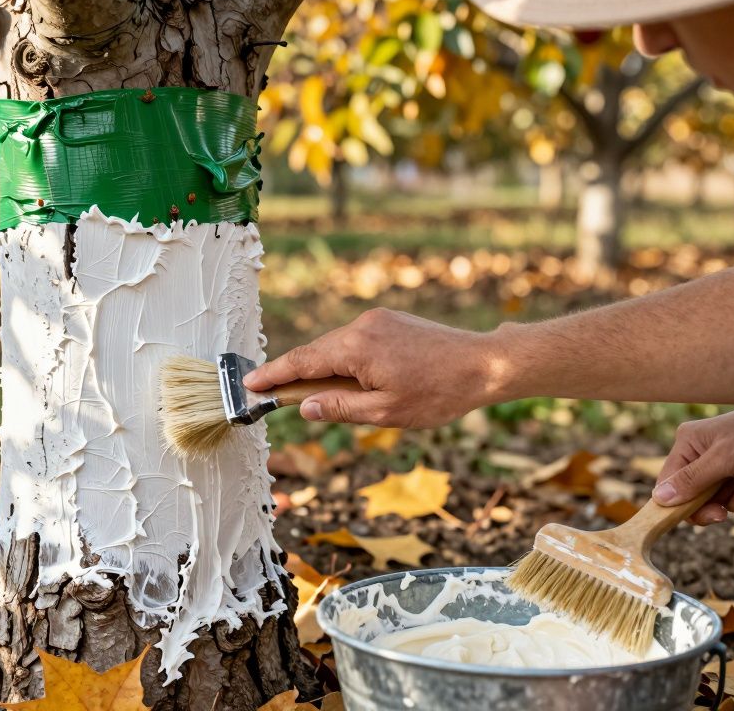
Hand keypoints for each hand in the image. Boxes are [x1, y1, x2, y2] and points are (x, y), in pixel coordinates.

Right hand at [242, 308, 499, 426]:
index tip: (249, 384)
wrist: (484, 364)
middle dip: (294, 374)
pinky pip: (354, 341)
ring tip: (317, 395)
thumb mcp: (385, 412)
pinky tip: (348, 380)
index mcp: (357, 348)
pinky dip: (343, 359)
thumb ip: (340, 408)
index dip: (273, 375)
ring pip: (335, 346)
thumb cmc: (439, 393)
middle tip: (273, 396)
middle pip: (315, 352)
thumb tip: (304, 407)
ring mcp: (377, 320)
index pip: (302, 362)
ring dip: (322, 369)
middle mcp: (362, 326)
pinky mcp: (389, 321)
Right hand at [652, 408, 733, 524]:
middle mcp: (700, 452)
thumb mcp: (721, 459)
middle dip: (710, 503)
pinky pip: (731, 495)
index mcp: (688, 441)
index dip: (678, 501)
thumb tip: (659, 499)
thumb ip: (691, 480)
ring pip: (713, 497)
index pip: (669, 480)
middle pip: (690, 492)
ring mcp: (720, 463)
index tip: (695, 518)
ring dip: (732, 499)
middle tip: (721, 516)